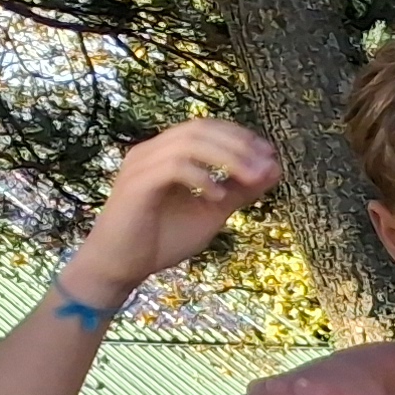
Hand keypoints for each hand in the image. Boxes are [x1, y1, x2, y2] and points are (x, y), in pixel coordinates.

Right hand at [71, 120, 281, 304]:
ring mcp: (141, 165)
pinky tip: (217, 196)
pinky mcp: (136, 184)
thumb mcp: (211, 212)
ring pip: (188, 143)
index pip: (205, 128)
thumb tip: (273, 169)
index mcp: (166, 153)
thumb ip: (239, 191)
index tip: (269, 154)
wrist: (121, 266)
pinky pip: (172, 167)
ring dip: (226, 158)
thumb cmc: (161, 239)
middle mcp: (151, 151)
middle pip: (198, 129)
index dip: (239, 136)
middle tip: (266, 164)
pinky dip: (200, 177)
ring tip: (251, 178)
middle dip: (238, 144)